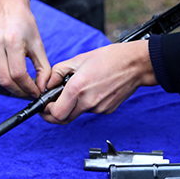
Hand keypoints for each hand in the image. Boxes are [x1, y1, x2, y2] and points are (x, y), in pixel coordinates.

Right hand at [0, 0, 50, 98]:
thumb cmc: (24, 24)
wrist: (6, 7)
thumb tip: (43, 87)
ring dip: (13, 86)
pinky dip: (5, 77)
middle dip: (20, 91)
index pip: (19, 74)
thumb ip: (43, 68)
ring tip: (25, 84)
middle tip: (30, 93)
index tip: (37, 92)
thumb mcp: (38, 44)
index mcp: (12, 41)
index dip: (29, 87)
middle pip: (6, 81)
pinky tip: (13, 73)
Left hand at [40, 41, 157, 124]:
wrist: (134, 65)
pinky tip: (91, 90)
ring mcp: (98, 108)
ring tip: (77, 89)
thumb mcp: (78, 60)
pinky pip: (90, 110)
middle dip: (54, 114)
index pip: (56, 113)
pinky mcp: (106, 110)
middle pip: (64, 119)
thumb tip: (47, 84)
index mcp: (78, 89)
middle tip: (51, 106)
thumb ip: (58, 72)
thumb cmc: (110, 58)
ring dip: (72, 106)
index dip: (47, 111)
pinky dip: (85, 103)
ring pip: (77, 114)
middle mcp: (88, 102)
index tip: (45, 105)